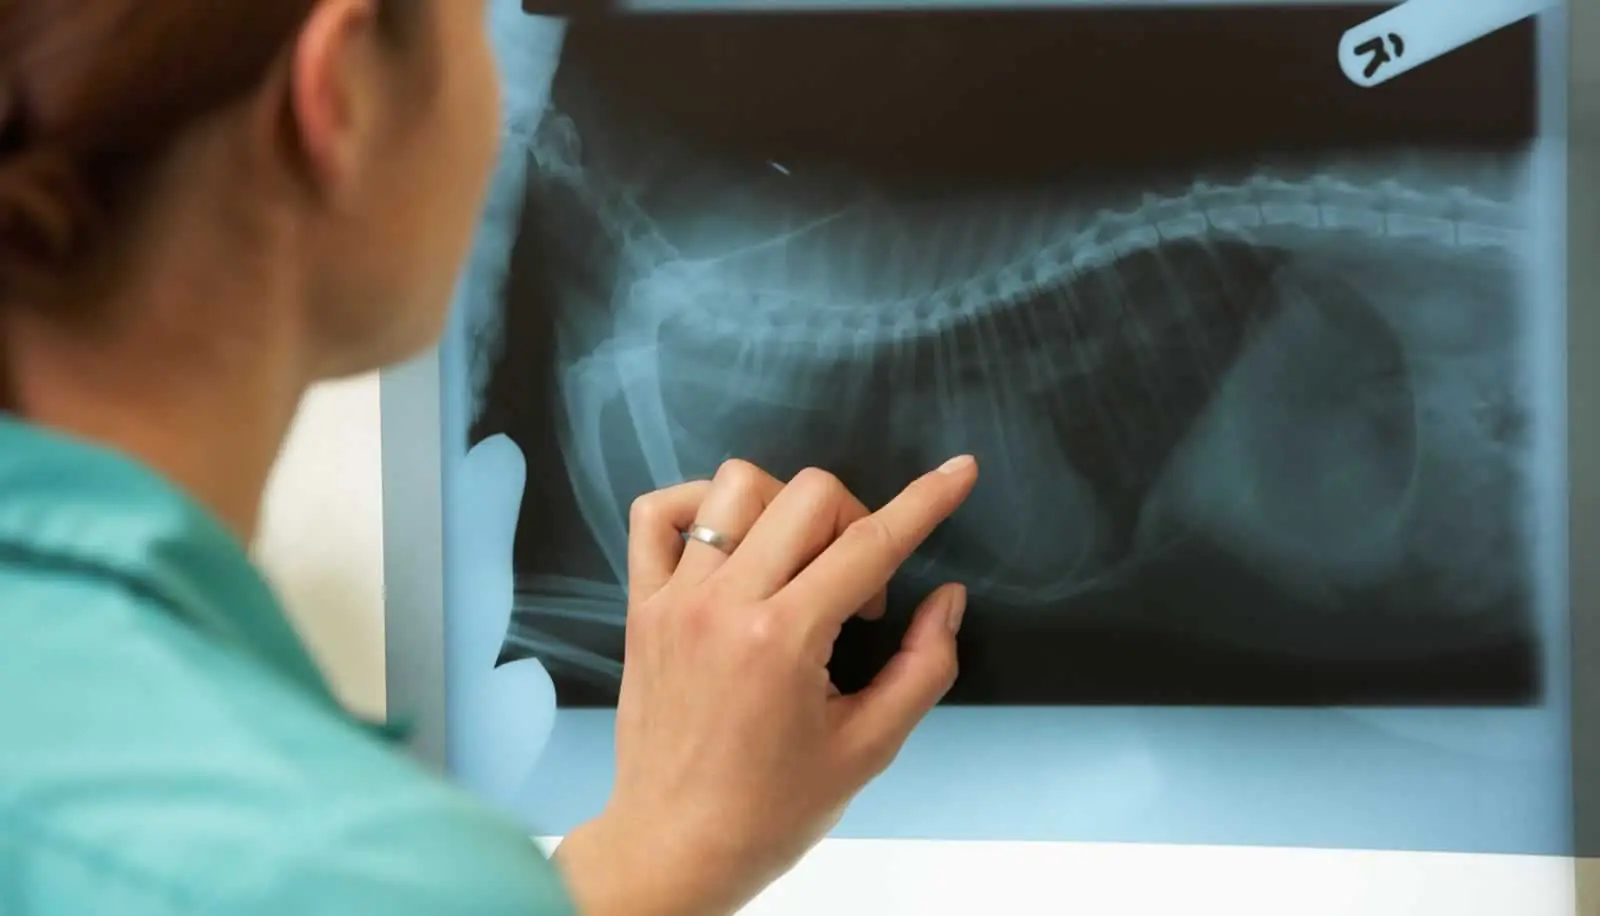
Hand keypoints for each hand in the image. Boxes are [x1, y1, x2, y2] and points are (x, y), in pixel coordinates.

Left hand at [554, 456, 977, 915]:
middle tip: (858, 592)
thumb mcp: (869, 749)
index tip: (959, 474)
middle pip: (809, 495)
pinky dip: (700, 506)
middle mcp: (723, 605)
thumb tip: (946, 599)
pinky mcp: (641, 605)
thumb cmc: (769, 811)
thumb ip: (922, 667)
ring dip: (786, 508)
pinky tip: (734, 544)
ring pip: (737, 486)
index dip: (926, 502)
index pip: (870, 544)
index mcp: (783, 640)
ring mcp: (675, 599)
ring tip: (798, 566)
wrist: (674, 848)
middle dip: (857, 521)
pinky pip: (659, 513)